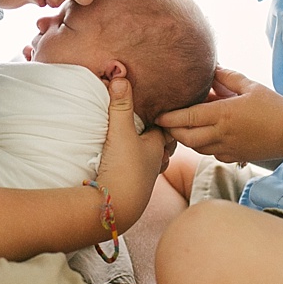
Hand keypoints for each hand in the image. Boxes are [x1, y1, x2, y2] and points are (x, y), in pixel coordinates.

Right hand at [96, 78, 167, 230]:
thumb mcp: (120, 132)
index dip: (165, 118)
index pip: (167, 129)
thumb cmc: (124, 169)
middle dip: (159, 135)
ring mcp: (143, 178)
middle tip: (153, 122)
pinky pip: (137, 173)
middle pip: (161, 146)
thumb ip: (120, 104)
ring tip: (140, 142)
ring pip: (151, 161)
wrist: (115, 208)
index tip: (161, 108)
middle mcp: (154, 163)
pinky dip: (135, 165)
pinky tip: (125, 163)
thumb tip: (120, 74)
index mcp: (156, 147)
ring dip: (146, 152)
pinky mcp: (131, 189)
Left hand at [156, 67, 282, 164]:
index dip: (169, 117)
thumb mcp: (250, 86)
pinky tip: (205, 136)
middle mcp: (221, 133)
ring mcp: (227, 148)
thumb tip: (212, 68)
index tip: (158, 114)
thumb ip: (227, 77)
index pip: (188, 118)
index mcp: (223, 114)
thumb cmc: (273, 108)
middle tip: (164, 123)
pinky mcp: (234, 157)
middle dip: (172, 131)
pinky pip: (211, 154)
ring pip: (196, 148)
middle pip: (186, 137)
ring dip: (186, 139)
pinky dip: (203, 146)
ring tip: (181, 128)